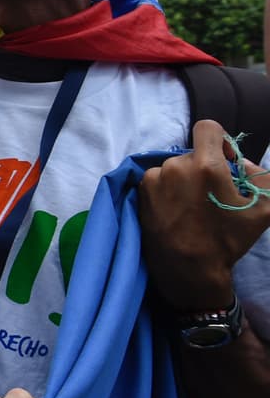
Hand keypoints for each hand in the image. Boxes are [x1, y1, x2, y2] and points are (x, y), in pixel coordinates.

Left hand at [139, 119, 269, 309]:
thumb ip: (262, 177)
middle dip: (204, 167)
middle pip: (192, 153)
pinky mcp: (140, 192)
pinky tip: (176, 210)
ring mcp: (153, 178)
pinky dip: (168, 189)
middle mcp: (174, 166)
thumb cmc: (227, 240)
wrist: (188, 269)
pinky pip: (158, 180)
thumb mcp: (264, 210)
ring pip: (174, 167)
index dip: (220, 140)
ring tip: (193, 206)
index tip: (224, 161)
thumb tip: (242, 163)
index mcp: (206, 165)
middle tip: (212, 194)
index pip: (207, 127)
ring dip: (185, 179)